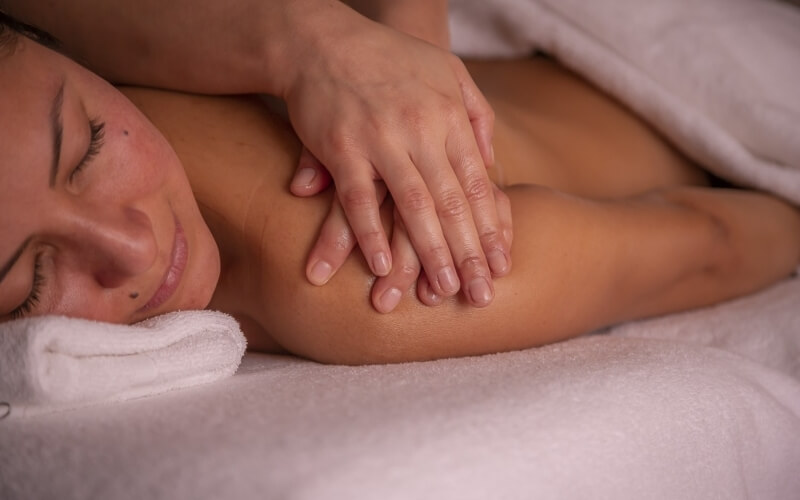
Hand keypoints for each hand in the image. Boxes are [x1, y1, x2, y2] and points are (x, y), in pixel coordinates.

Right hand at [285, 14, 509, 306]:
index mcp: (450, 117)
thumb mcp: (448, 72)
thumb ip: (475, 114)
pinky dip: (369, 234)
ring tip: (442, 291)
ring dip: (429, 253)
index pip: (478, 184)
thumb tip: (491, 160)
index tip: (501, 266)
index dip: (491, 228)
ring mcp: (381, 139)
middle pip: (452, 203)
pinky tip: (380, 266)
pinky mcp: (341, 147)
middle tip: (481, 296)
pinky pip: (357, 199)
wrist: (323, 39)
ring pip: (413, 206)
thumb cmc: (390, 59)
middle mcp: (421, 130)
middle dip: (469, 253)